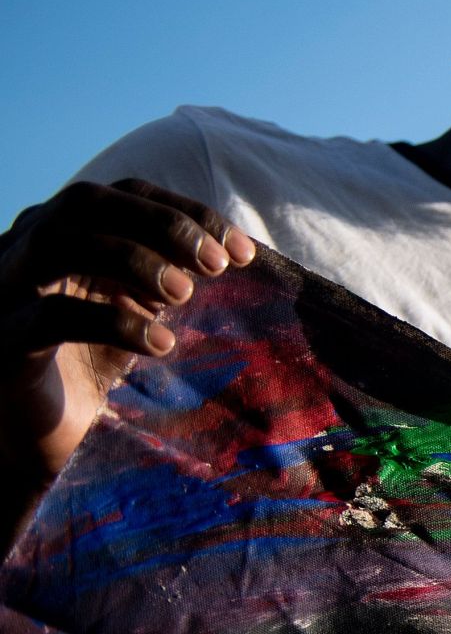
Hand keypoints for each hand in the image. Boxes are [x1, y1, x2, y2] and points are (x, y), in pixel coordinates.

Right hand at [0, 178, 258, 536]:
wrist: (47, 439)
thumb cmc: (100, 368)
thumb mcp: (144, 315)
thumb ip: (177, 280)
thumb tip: (244, 258)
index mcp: (67, 234)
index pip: (125, 194)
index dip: (186, 212)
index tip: (242, 252)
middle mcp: (26, 249)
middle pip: (85, 201)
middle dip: (161, 224)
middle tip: (217, 266)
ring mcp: (5, 290)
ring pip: (56, 240)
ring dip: (132, 259)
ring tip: (184, 295)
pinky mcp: (1, 341)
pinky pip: (48, 315)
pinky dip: (112, 321)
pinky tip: (159, 344)